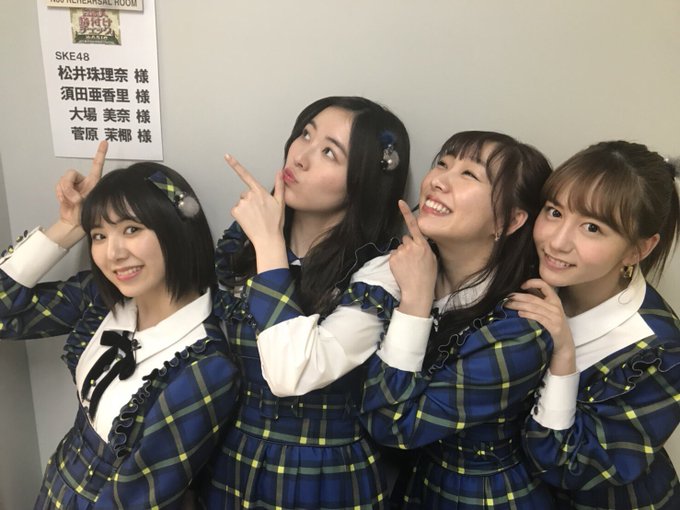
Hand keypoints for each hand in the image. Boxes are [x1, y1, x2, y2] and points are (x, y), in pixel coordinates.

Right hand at [56, 140, 106, 226]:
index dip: (100, 153)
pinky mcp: (64, 188)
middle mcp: (83, 180)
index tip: (105, 142)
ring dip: (65, 193)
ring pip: (63, 180)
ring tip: (71, 202)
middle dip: (68, 187)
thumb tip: (74, 195)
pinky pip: (58, 186)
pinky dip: (60, 194)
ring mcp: (73, 184)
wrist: (74, 222)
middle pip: (70, 173)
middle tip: (75, 200)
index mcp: (94, 181)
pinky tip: (65, 201)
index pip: (97, 165)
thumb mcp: (87, 204)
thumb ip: (80, 196)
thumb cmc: (86, 214)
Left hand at [226, 153, 286, 270]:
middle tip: (260, 211)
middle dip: (251, 200)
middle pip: (246, 193)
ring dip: (246, 208)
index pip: (246, 175)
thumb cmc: (275, 222)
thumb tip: (280, 172)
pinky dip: (241, 214)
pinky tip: (248, 220)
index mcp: (259, 191)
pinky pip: (236, 209)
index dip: (235, 165)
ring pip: (241, 202)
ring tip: (255, 217)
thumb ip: (279, 185)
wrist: (268, 238)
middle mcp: (249, 195)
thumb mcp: (280, 202)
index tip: (227, 156)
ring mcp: (241, 203)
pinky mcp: (235, 211)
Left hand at [389, 200, 437, 316]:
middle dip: (408, 246)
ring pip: (399, 248)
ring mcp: (400, 252)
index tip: (400, 202)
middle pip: (406, 238)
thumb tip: (418, 241)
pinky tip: (402, 268)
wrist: (417, 290)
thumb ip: (424, 247)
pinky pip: (393, 255)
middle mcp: (411, 246)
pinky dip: (396, 260)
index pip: (413, 225)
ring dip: (402, 254)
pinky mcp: (392, 259)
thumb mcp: (432, 258)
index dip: (406, 213)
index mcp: (422, 245)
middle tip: (414, 259)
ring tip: (409, 266)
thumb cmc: (427, 276)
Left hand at [505, 279, 576, 374]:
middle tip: (506, 297)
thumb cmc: (552, 326)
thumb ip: (538, 302)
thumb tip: (520, 293)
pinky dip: (528, 314)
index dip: (532, 282)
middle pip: (533, 298)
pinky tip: (519, 313)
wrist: (564, 345)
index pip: (545, 285)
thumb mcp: (549, 312)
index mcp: (554, 300)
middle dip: (518, 296)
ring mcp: (555, 317)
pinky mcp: (554, 327)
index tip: (521, 285)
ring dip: (518, 305)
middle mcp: (555, 307)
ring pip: (533, 307)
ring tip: (508, 305)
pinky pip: (538, 318)